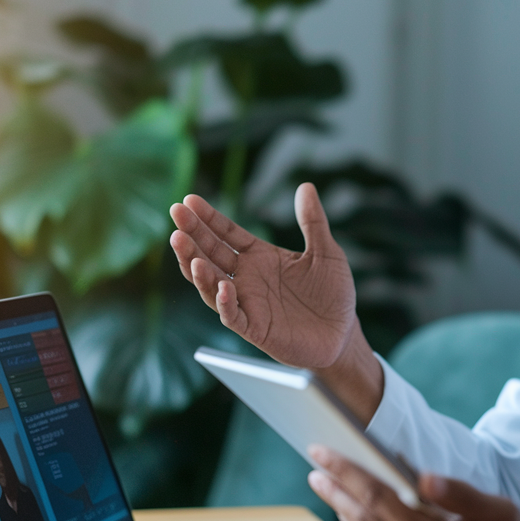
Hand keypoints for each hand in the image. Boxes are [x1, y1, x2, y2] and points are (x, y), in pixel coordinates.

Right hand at [170, 184, 382, 421]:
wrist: (343, 334)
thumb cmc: (333, 294)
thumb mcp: (326, 252)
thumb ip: (313, 222)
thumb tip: (306, 186)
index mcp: (260, 257)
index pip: (227, 234)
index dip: (208, 218)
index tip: (189, 201)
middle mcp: (247, 278)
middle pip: (211, 255)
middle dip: (192, 236)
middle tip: (176, 216)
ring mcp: (248, 303)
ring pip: (211, 284)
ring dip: (197, 267)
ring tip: (184, 247)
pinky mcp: (254, 328)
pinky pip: (232, 315)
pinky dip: (224, 302)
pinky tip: (222, 286)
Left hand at [307, 446, 519, 520]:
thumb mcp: (499, 511)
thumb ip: (461, 494)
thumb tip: (424, 477)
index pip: (382, 502)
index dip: (350, 475)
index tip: (326, 454)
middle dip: (337, 492)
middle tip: (316, 466)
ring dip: (342, 512)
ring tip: (325, 485)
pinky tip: (351, 516)